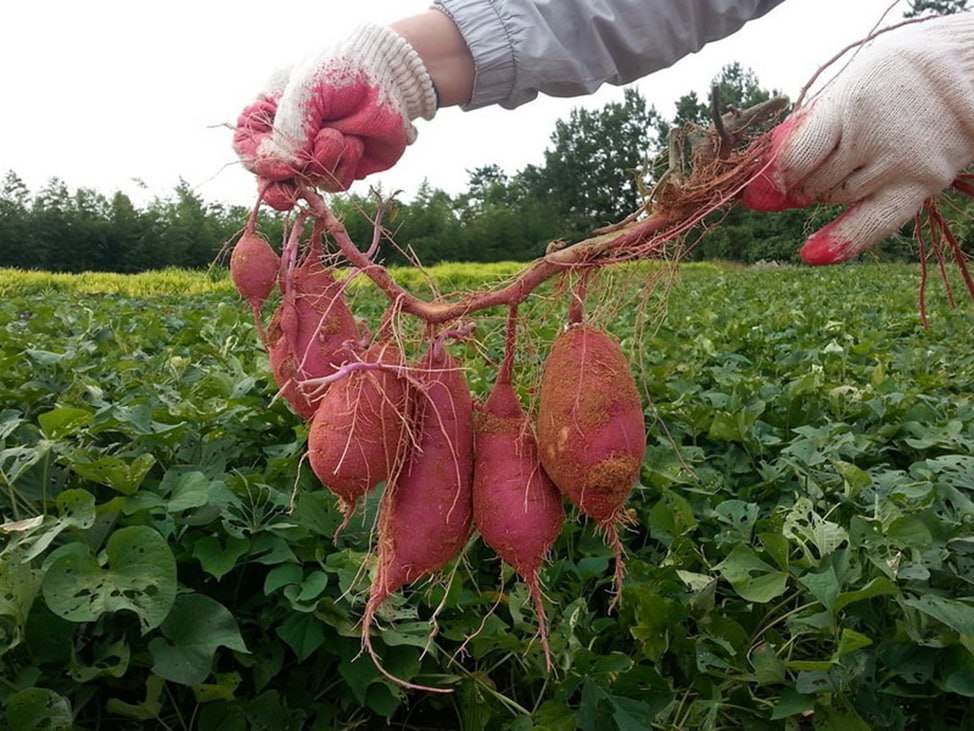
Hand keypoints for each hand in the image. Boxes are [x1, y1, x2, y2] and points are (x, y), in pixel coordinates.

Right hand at [233, 24, 436, 208]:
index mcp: (269, 115)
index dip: (259, 161)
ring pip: (309, 182)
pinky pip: (336, 183)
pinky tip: (357, 141)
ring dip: (326, 160)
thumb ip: (291, 127)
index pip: (246, 146)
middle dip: (281, 189)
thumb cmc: (342, 69)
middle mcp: (289, 140)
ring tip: (342, 132)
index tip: (281, 163)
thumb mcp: (306, 89)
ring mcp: (316, 156)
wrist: (391, 75)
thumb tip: (290, 166)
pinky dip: (346, 164)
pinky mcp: (344, 168)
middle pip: (271, 179)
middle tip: (291, 191)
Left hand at [742, 14, 973, 263]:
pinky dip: (842, 241)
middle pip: (815, 182)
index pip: (797, 155)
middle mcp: (875, 138)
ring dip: (823, 196)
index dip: (775, 174)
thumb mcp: (847, 88)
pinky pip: (875, 221)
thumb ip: (811, 128)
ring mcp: (900, 164)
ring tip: (829, 177)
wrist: (961, 72)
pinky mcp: (921, 184)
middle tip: (799, 176)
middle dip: (799, 185)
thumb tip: (769, 175)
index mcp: (850, 105)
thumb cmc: (888, 81)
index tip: (764, 181)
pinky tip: (813, 254)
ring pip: (838, 199)